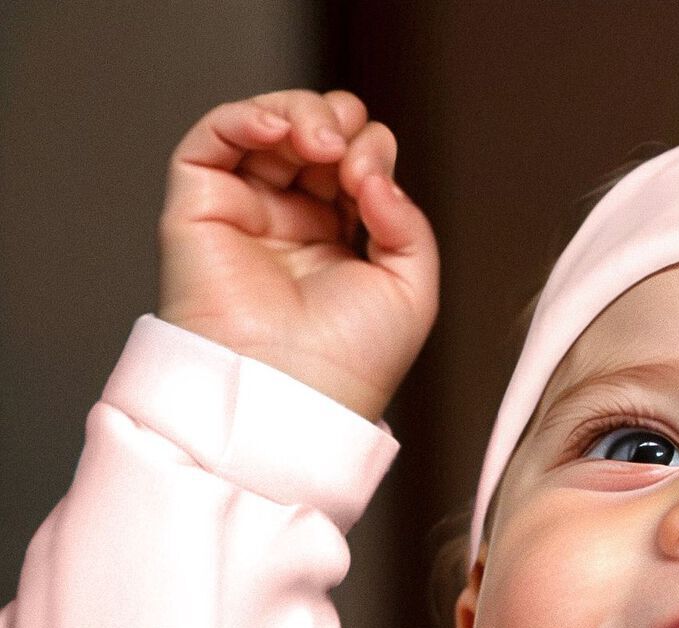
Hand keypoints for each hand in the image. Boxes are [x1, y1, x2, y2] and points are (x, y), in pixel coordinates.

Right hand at [158, 89, 438, 422]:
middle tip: (348, 154)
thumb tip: (373, 170)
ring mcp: (245, 211)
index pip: (356, 161)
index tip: (375, 187)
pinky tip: (277, 128)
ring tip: (321, 142)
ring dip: (300, 114)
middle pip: (313, 133)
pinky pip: (213, 137)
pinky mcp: (200, 206)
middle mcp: (292, 221)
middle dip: (338, 123)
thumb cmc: (352, 363)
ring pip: (266, 125)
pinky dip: (246, 116)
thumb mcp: (411, 290)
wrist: (292, 393)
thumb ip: (407, 223)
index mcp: (342, 239)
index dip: (371, 151)